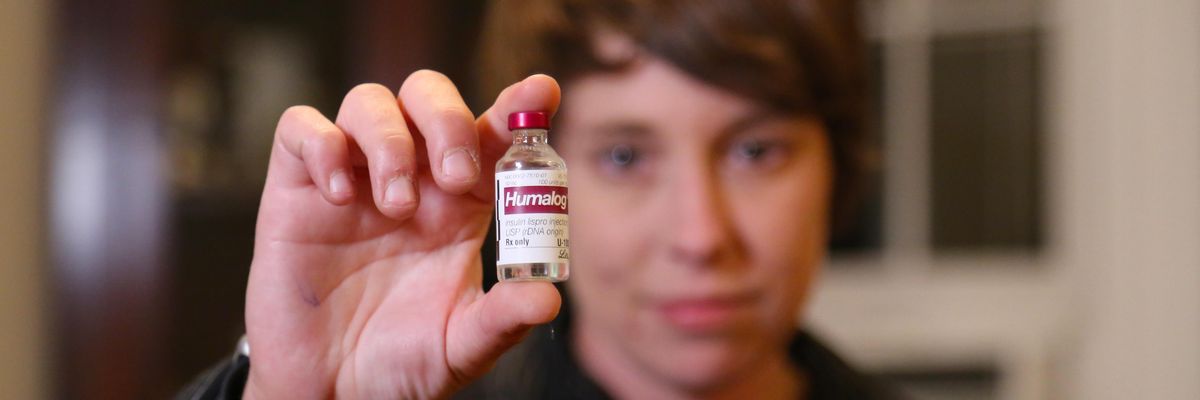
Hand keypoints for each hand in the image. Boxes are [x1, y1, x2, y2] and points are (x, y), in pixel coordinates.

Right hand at [243, 71, 562, 398]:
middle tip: (455, 177)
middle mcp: (410, 178)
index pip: (490, 134)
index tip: (541, 92)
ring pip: (369, 102)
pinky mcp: (296, 190)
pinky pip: (301, 128)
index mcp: (459, 203)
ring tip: (394, 205)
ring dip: (389, 140)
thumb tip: (548, 299)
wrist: (332, 391)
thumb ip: (503, 319)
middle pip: (428, 97)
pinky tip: (339, 196)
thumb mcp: (462, 345)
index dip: (515, 105)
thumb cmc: (401, 362)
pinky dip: (322, 145)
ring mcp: (352, 178)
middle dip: (448, 120)